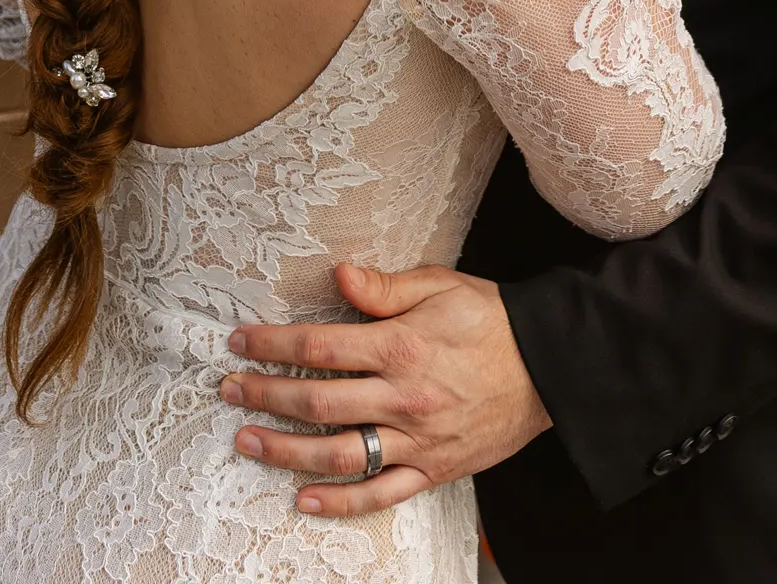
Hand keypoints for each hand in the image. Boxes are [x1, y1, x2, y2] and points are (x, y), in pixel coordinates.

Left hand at [220, 261, 550, 517]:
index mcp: (401, 346)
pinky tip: (302, 498)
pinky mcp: (433, 469)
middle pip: (318, 403)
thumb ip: (384, 287)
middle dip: (265, 396)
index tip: (240, 342)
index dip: (273, 345)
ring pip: (339, 455)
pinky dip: (339, 502)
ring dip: (285, 451)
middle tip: (228, 392)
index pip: (320, 347)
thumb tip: (337, 274)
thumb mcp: (440, 284)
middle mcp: (404, 398)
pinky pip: (380, 494)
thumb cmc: (491, 318)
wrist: (549, 366)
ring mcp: (417, 440)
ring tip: (247, 441)